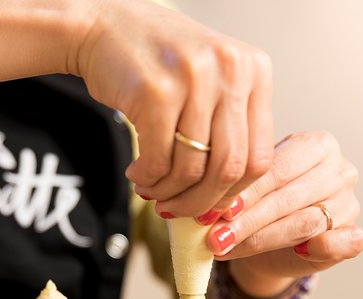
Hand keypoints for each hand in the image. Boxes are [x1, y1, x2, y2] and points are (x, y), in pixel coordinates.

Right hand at [77, 0, 273, 216]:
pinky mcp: (156, 93)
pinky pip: (159, 160)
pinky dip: (148, 179)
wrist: (103, 26)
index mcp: (253, 71)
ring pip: (193, 169)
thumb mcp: (209, 81)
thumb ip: (226, 127)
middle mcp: (230, 71)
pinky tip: (138, 174)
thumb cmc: (157, 61)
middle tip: (179, 210)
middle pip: (229, 168)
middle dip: (201, 201)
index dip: (234, 192)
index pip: (259, 156)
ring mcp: (194, 80)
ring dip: (169, 192)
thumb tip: (227, 196)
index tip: (212, 205)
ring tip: (153, 191)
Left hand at [206, 131, 362, 296]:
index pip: (277, 168)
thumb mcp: (252, 189)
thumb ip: (241, 192)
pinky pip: (346, 242)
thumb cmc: (263, 204)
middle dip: (248, 221)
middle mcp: (340, 169)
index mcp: (316, 145)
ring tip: (229, 248)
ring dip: (264, 239)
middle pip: (290, 197)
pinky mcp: (356, 234)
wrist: (274, 241)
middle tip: (215, 238)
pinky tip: (299, 252)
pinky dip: (322, 247)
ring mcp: (351, 202)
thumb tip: (211, 211)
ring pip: (307, 222)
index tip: (213, 212)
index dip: (244, 193)